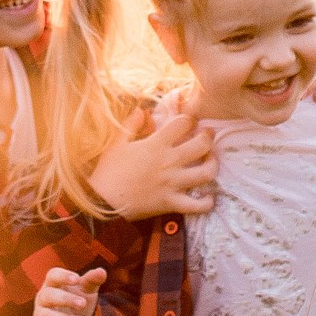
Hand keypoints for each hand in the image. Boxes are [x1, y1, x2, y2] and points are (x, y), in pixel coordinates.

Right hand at [34, 266, 104, 315]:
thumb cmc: (78, 301)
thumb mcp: (87, 291)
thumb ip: (92, 280)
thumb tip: (102, 272)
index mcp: (52, 284)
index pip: (52, 275)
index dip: (63, 276)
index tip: (77, 279)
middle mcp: (42, 299)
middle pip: (47, 295)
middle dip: (65, 299)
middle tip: (83, 303)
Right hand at [90, 111, 216, 218]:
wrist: (102, 201)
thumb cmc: (108, 171)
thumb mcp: (116, 142)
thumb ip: (131, 124)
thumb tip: (142, 109)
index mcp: (155, 144)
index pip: (182, 123)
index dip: (189, 119)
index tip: (189, 121)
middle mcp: (168, 162)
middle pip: (201, 145)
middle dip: (208, 137)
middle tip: (208, 135)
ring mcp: (172, 183)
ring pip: (205, 173)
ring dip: (212, 165)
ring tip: (210, 161)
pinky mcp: (171, 203)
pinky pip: (197, 205)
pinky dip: (206, 203)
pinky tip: (208, 198)